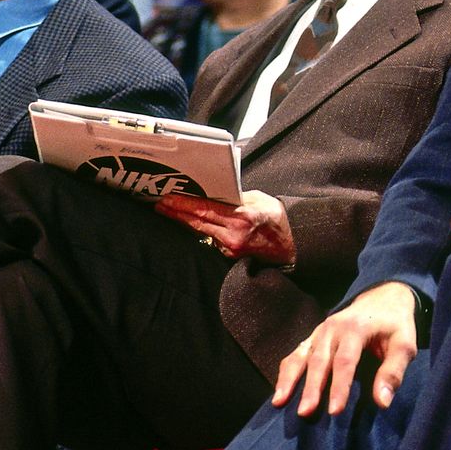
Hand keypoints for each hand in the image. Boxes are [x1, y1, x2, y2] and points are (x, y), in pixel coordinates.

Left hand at [155, 190, 296, 264]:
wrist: (291, 245)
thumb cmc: (276, 218)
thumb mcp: (259, 199)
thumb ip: (236, 197)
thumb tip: (215, 193)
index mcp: (242, 217)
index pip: (205, 210)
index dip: (184, 205)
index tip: (167, 199)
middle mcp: (234, 235)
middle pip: (197, 223)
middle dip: (176, 213)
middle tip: (159, 204)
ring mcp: (230, 248)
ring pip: (200, 233)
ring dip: (184, 221)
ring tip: (168, 211)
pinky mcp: (230, 256)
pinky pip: (209, 240)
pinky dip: (198, 231)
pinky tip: (188, 223)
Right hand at [272, 281, 418, 414]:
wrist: (383, 298)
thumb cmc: (396, 325)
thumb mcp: (405, 345)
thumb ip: (393, 372)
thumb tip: (382, 402)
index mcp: (356, 328)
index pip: (345, 361)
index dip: (339, 387)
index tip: (335, 411)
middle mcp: (333, 328)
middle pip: (319, 360)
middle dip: (311, 388)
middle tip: (305, 413)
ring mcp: (320, 331)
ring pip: (302, 356)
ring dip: (290, 379)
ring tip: (279, 402)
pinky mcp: (313, 336)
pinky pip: (296, 353)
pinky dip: (286, 371)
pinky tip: (279, 391)